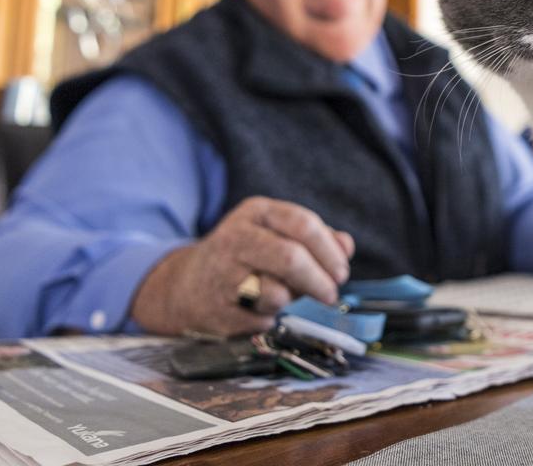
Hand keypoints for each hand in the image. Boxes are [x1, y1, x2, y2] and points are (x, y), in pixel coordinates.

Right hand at [130, 196, 354, 336]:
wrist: (186, 286)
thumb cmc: (246, 257)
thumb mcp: (278, 235)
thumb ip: (316, 238)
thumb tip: (346, 246)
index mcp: (256, 212)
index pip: (303, 224)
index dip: (329, 251)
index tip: (342, 272)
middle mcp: (235, 237)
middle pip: (291, 258)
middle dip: (319, 280)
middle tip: (331, 294)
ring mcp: (222, 274)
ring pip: (277, 293)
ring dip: (290, 300)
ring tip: (282, 296)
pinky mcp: (217, 309)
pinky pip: (261, 319)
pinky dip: (269, 318)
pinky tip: (257, 308)